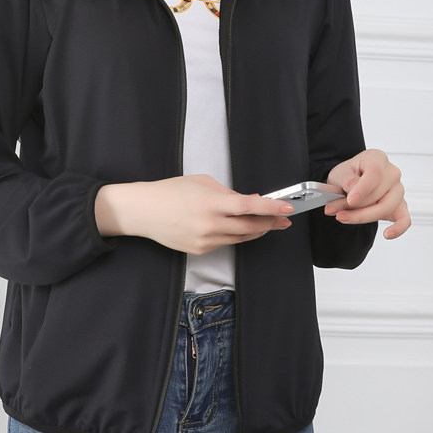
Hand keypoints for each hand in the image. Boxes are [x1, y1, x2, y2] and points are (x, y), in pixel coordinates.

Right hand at [95, 174, 294, 254]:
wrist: (144, 211)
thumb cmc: (170, 192)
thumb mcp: (202, 183)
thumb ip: (228, 194)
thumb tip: (250, 202)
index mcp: (212, 202)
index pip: (250, 207)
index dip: (272, 208)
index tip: (288, 207)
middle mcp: (210, 224)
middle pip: (251, 227)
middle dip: (270, 223)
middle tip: (283, 218)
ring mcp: (206, 240)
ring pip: (241, 238)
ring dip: (256, 231)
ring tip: (266, 224)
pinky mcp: (200, 250)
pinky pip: (225, 243)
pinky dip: (234, 235)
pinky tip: (234, 227)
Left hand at [324, 149, 410, 239]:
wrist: (349, 182)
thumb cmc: (347, 175)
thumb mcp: (339, 173)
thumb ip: (346, 180)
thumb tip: (353, 189)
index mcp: (377, 159)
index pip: (375, 174)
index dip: (362, 189)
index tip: (350, 201)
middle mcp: (392, 173)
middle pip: (378, 194)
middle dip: (353, 206)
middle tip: (333, 210)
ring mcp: (398, 190)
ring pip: (386, 208)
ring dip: (363, 216)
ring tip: (342, 217)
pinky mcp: (400, 206)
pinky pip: (405, 219)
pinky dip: (398, 228)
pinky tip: (387, 234)